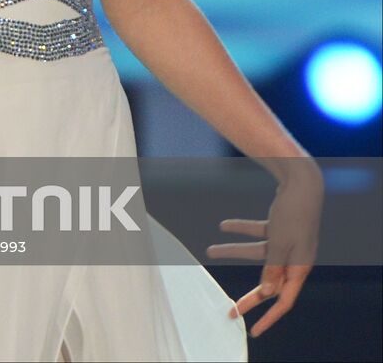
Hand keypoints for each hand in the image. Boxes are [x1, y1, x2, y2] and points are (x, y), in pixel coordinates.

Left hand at [208, 164, 322, 337]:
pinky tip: (222, 226)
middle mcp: (296, 258)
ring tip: (209, 250)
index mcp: (300, 268)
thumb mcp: (280, 245)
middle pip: (270, 282)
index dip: (269, 317)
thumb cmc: (293, 214)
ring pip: (258, 255)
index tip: (253, 330)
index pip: (283, 300)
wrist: (301, 181)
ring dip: (233, 251)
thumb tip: (267, 293)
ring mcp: (288, 243)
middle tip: (231, 309)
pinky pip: (259, 234)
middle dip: (250, 296)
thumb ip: (272, 269)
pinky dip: (242, 230)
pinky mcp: (281, 228)